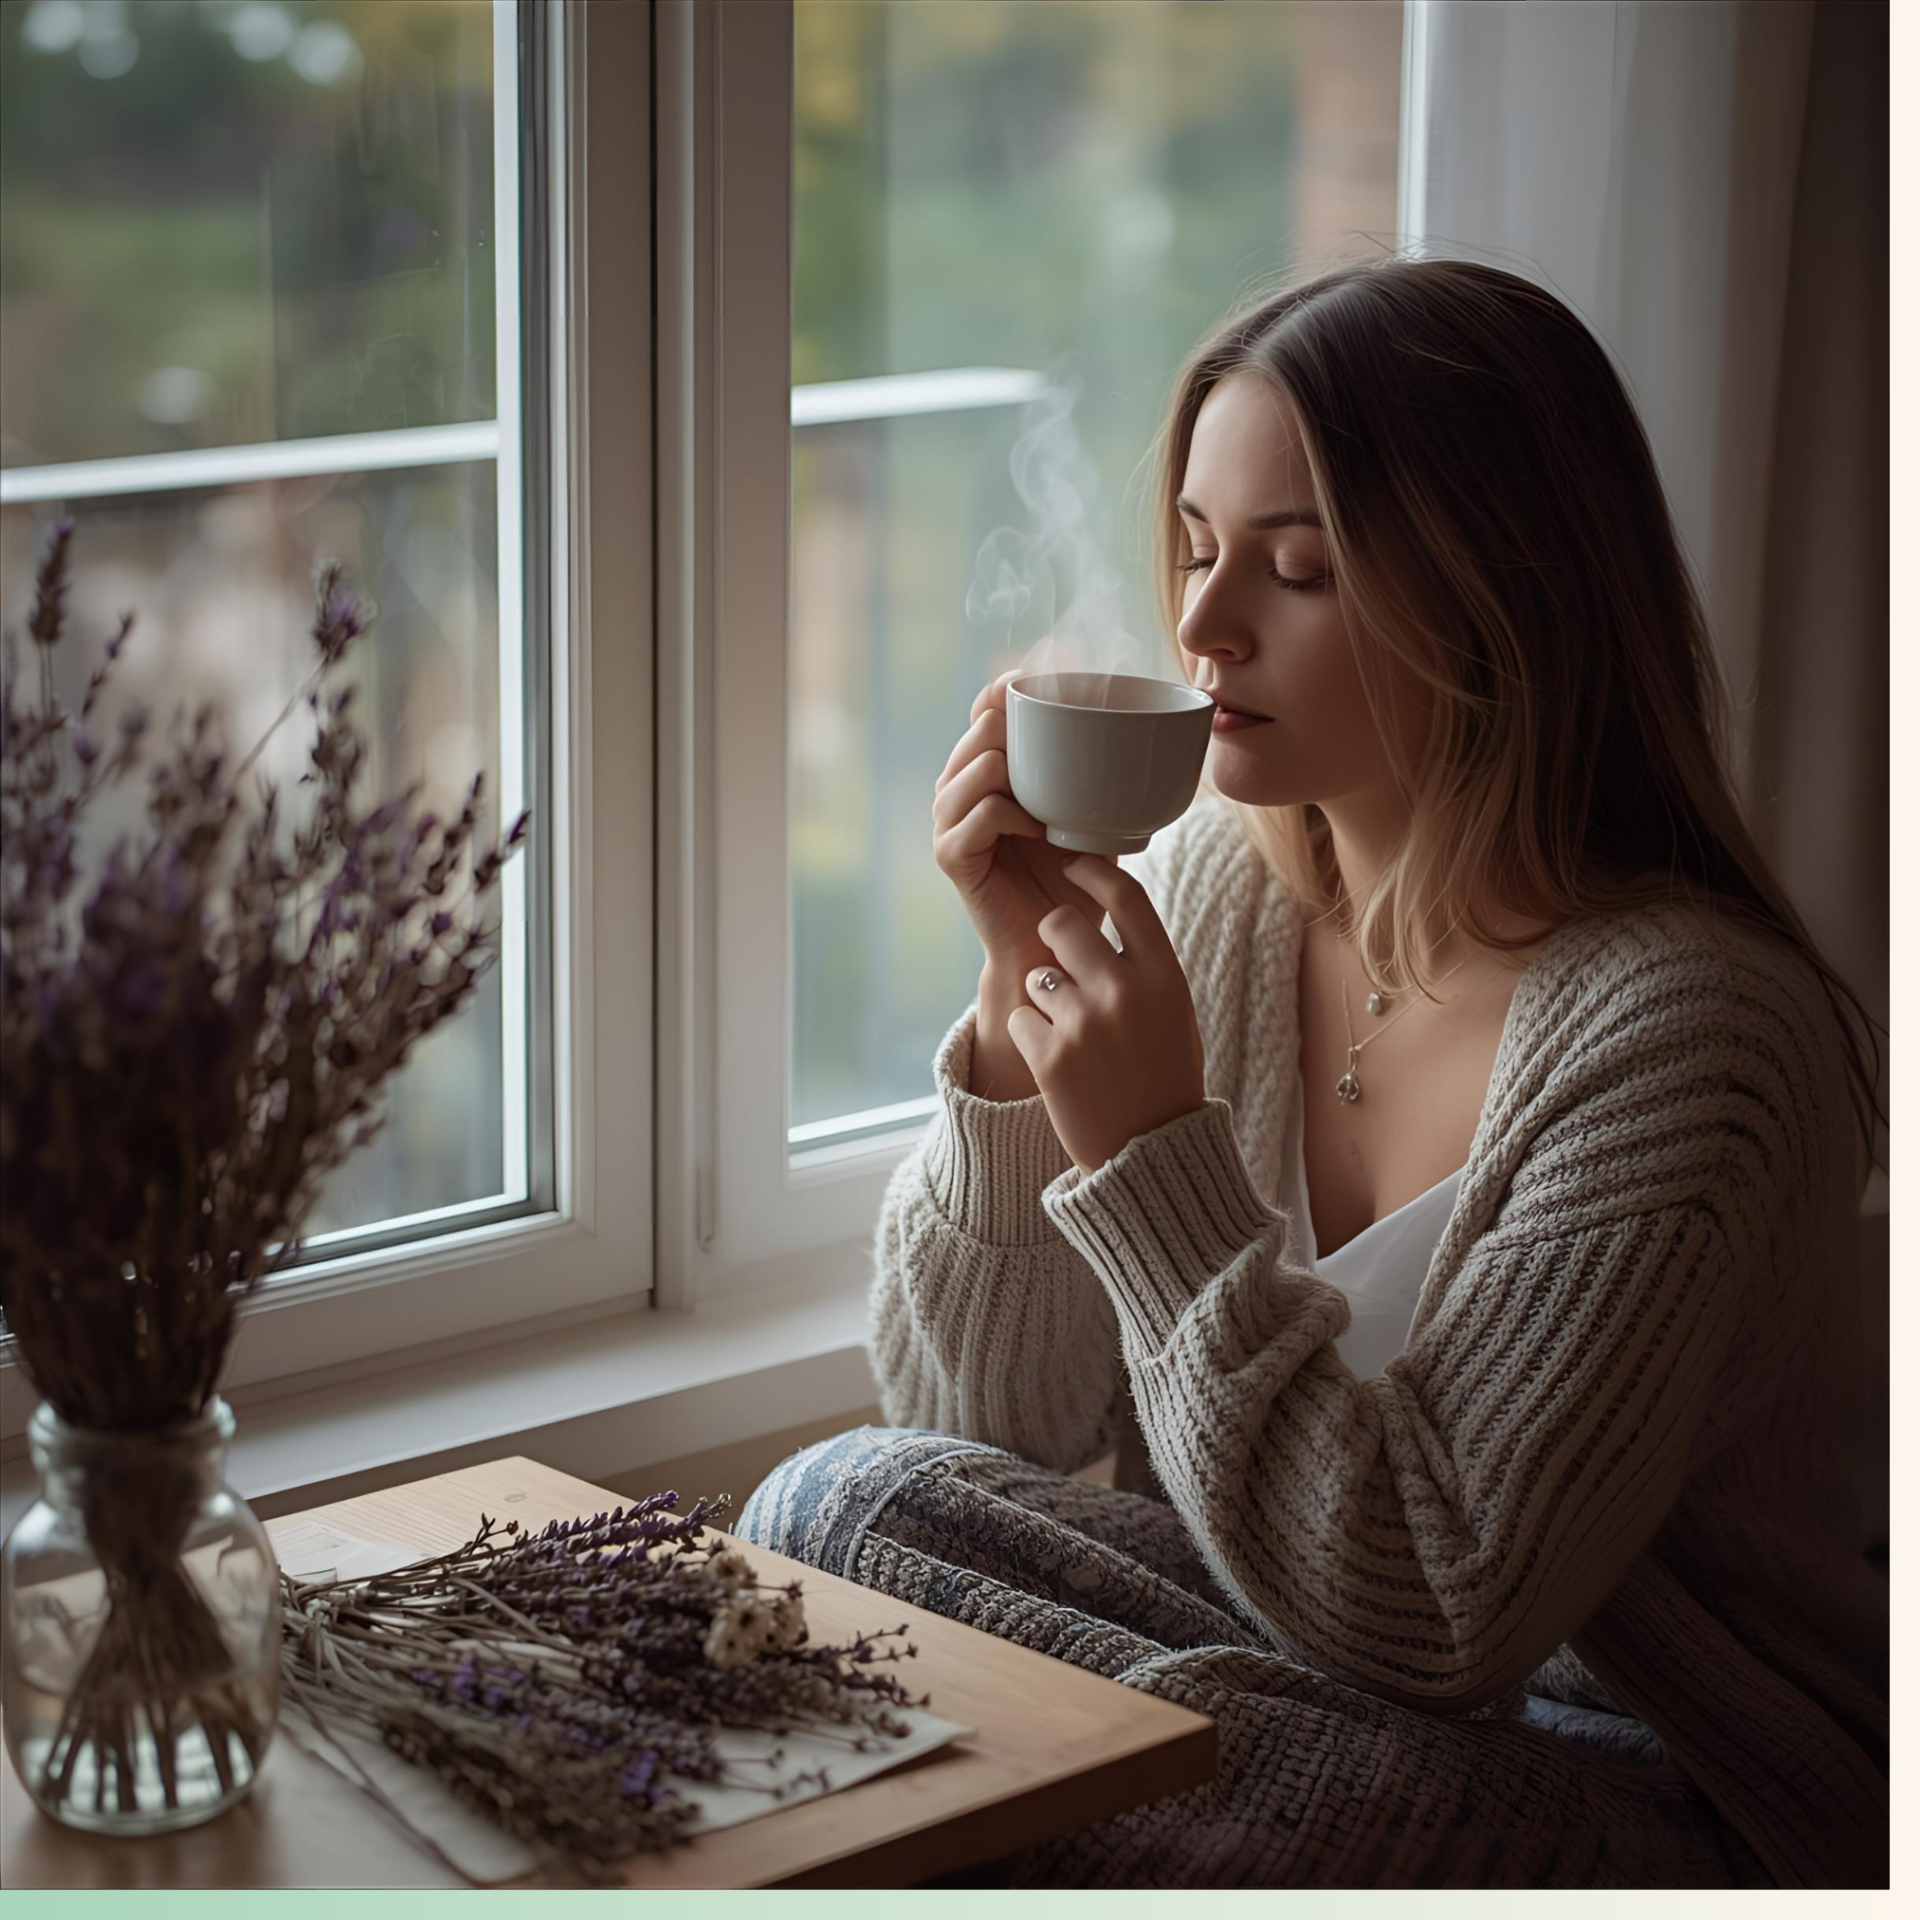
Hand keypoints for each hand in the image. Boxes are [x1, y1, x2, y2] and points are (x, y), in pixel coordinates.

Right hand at [932, 668, 1117, 976]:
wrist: (1053, 947)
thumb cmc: (1076, 879)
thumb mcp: (1093, 812)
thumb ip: (1100, 771)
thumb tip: (1137, 720)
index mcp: (984, 767)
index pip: (987, 705)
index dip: (1014, 686)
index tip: (1059, 681)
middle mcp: (957, 786)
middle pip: (984, 726)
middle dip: (1026, 734)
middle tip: (1063, 763)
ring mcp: (947, 819)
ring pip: (982, 764)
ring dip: (1025, 778)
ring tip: (1051, 809)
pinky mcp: (950, 854)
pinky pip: (983, 813)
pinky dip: (1017, 818)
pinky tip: (1040, 832)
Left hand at [1004, 852, 1208, 1175]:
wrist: (1152, 1156)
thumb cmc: (1164, 1077)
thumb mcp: (1175, 1012)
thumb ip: (1145, 963)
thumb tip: (1112, 906)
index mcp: (1165, 975)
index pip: (1127, 895)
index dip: (1092, 872)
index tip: (1072, 864)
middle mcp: (1126, 992)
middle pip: (1063, 925)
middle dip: (1053, 939)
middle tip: (1063, 969)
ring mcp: (1086, 1024)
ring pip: (1037, 974)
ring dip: (1044, 997)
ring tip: (1073, 1036)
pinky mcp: (1050, 1057)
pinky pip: (1021, 1018)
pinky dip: (1032, 1036)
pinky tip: (1060, 1064)